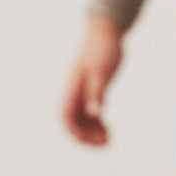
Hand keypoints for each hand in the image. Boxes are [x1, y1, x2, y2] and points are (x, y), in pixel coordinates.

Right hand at [62, 13, 123, 144]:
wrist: (107, 31)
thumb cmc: (103, 49)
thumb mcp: (101, 72)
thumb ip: (97, 93)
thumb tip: (95, 114)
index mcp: (73, 87)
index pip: (66, 116)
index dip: (75, 132)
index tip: (90, 142)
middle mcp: (75, 92)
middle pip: (74, 122)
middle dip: (86, 137)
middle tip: (105, 144)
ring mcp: (83, 92)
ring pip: (83, 120)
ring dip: (93, 133)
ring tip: (109, 140)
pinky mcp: (93, 90)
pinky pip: (91, 113)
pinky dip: (98, 124)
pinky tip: (109, 130)